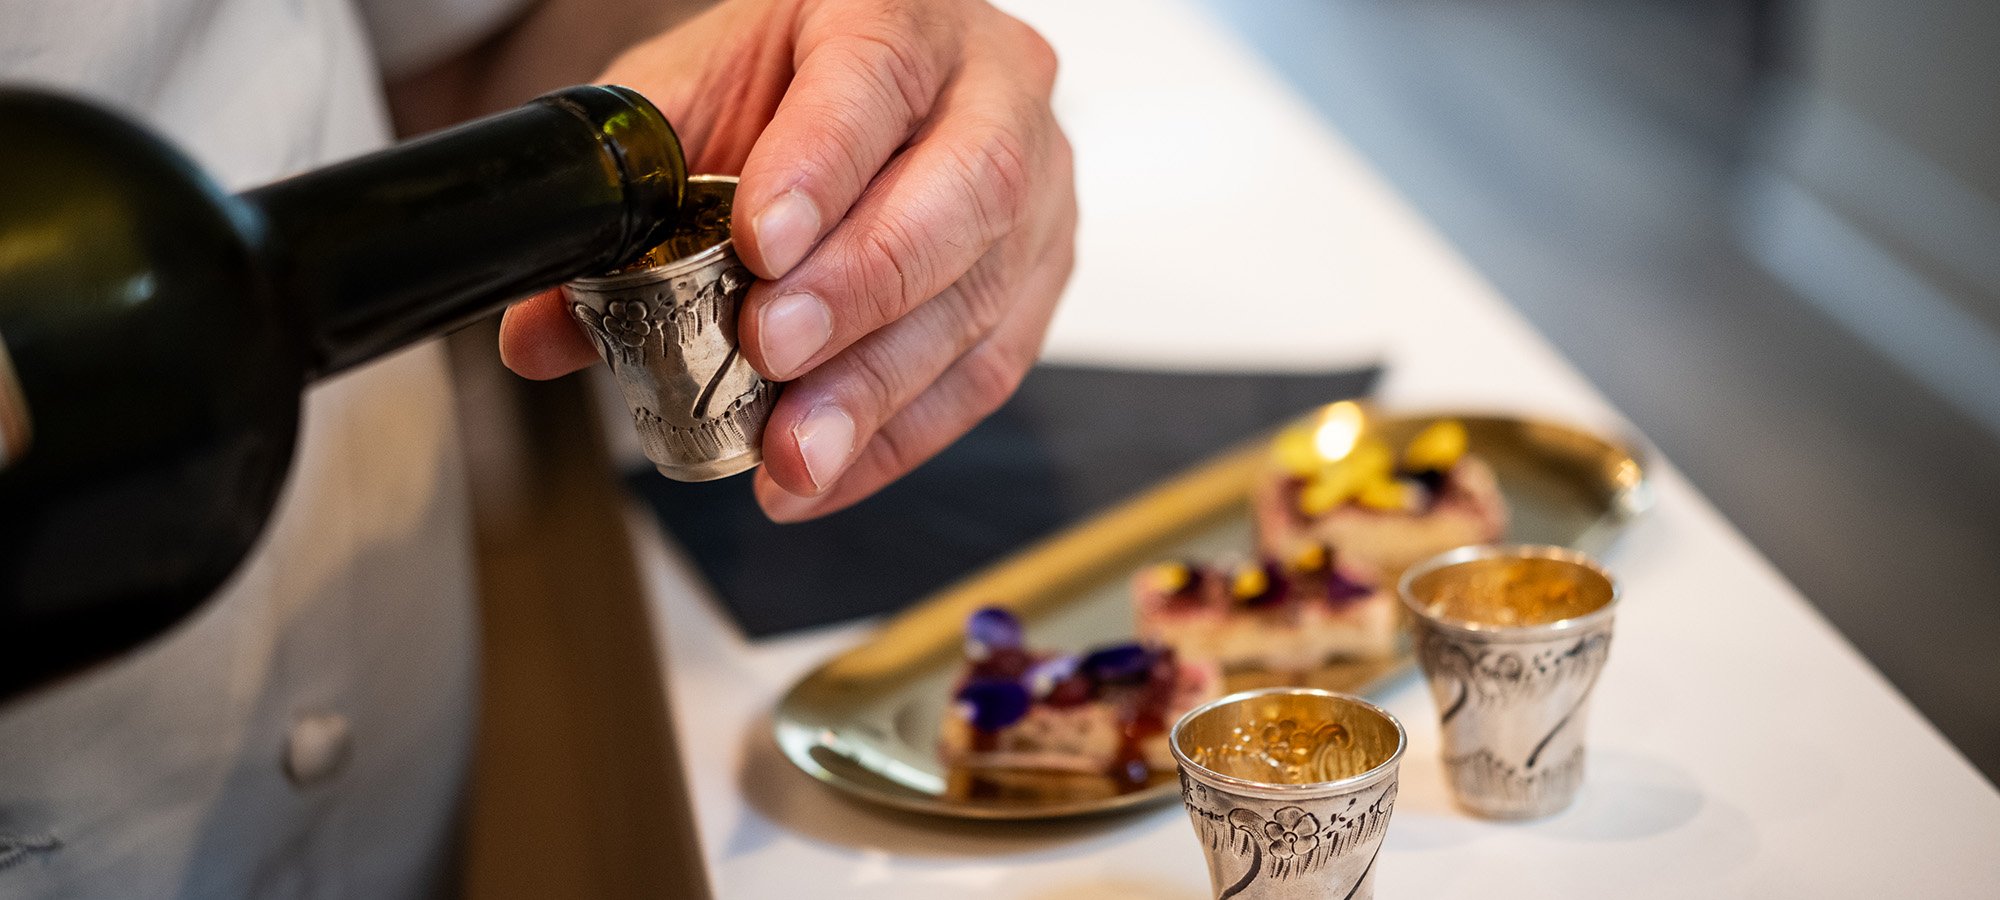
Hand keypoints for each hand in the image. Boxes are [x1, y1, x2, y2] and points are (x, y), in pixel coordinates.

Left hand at [497, 0, 1075, 521]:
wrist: (866, 86)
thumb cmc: (783, 86)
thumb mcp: (687, 103)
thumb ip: (619, 201)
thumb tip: (542, 334)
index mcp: (900, 13)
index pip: (875, 78)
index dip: (820, 168)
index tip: (759, 247)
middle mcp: (991, 90)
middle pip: (965, 193)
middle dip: (861, 289)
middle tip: (771, 352)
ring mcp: (1039, 184)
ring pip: (983, 295)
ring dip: (878, 390)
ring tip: (791, 452)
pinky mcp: (1042, 274)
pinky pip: (990, 369)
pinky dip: (900, 437)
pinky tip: (823, 474)